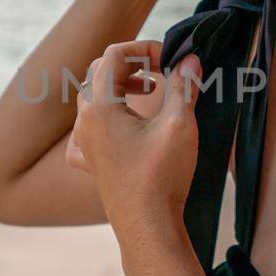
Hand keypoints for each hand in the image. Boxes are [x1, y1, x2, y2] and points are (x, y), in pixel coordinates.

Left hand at [65, 39, 204, 240]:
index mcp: (100, 106)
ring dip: (119, 87)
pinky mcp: (91, 165)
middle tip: (163, 70)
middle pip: (100, 72)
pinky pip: (85, 133)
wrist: (148, 227)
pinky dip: (102, 120)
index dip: (144, 48)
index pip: (115, 54)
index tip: (172, 60)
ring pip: (92, 99)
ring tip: (149, 91)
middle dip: (133, 63)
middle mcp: (85, 122)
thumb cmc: (161, 176)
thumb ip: (183, 86)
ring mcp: (84, 144)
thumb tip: (191, 59)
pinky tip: (119, 128)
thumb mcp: (179, 124)